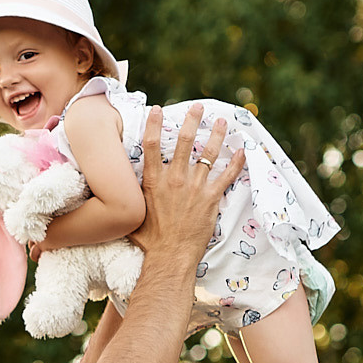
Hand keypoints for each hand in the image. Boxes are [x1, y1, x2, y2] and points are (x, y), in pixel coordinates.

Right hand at [130, 105, 243, 259]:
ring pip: (208, 153)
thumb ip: (133, 197)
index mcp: (153, 181)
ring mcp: (195, 187)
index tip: (157, 109)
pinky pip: (227, 176)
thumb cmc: (149, 240)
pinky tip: (242, 151)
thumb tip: (120, 191)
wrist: (169, 255)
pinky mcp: (211, 198)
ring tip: (222, 121)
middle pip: (184, 141)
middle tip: (198, 106)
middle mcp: (175, 179)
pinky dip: (236, 162)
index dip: (153, 124)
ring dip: (216, 135)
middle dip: (192, 120)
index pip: (151, 145)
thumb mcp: (134, 213)